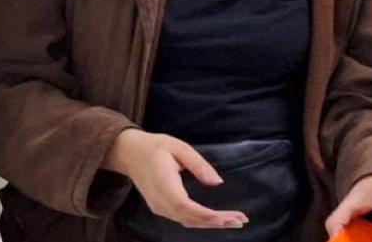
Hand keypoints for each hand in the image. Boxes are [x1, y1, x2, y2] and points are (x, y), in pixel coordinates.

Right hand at [101, 129, 247, 229]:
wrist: (130, 154)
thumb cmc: (156, 147)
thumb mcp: (179, 147)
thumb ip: (199, 165)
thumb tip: (218, 182)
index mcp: (163, 184)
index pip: (185, 206)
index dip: (206, 215)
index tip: (227, 217)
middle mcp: (159, 201)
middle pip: (189, 218)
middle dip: (217, 222)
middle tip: (241, 221)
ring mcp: (159, 207)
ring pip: (187, 222)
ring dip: (212, 224)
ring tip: (236, 221)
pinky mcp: (161, 208)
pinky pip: (183, 219)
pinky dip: (202, 221)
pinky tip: (218, 220)